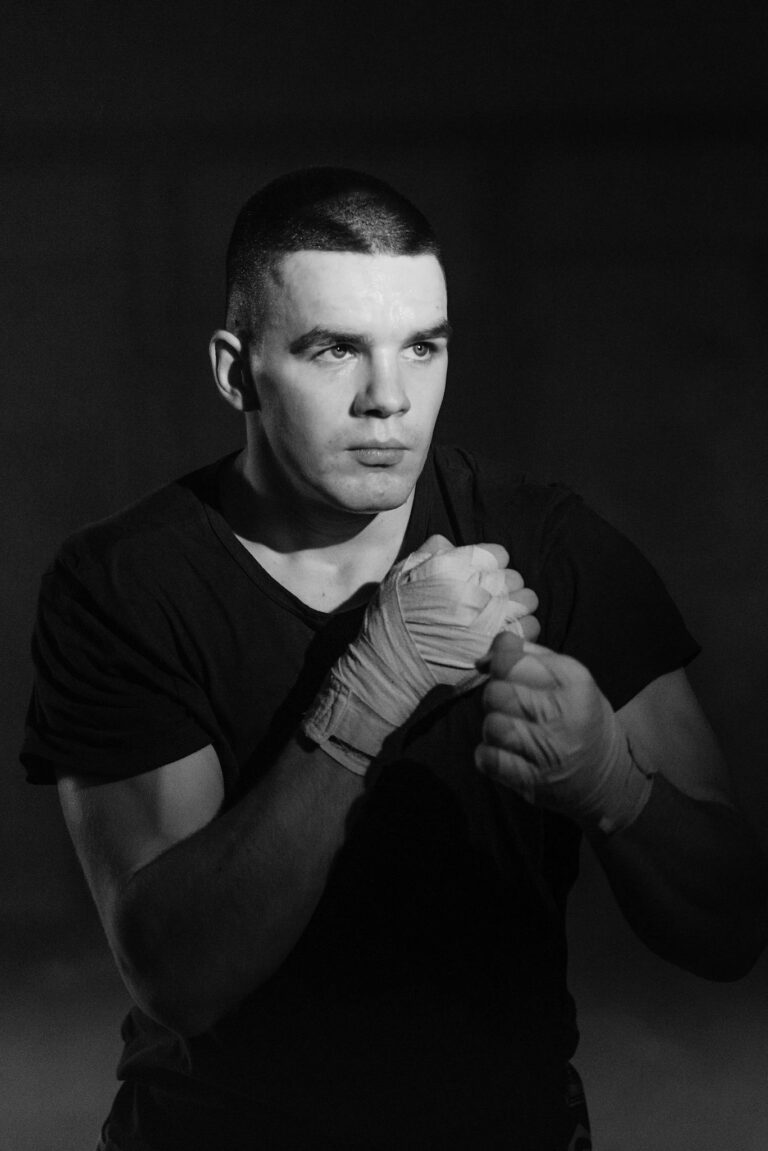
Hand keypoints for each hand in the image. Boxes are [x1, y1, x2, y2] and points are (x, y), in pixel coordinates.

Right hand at [302, 535, 538, 772]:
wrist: (392, 666)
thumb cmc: (393, 619)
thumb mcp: (401, 575)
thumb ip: (429, 553)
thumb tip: (450, 543)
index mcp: (456, 565)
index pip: (497, 554)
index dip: (490, 566)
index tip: (480, 580)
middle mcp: (478, 586)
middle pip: (514, 577)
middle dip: (503, 588)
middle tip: (486, 603)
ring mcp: (493, 615)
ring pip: (528, 600)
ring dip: (517, 607)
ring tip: (499, 619)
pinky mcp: (500, 644)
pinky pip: (530, 627)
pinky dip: (521, 631)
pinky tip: (503, 636)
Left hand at [474, 633, 653, 833]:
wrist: (610, 777)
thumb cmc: (579, 717)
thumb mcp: (567, 677)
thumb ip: (526, 655)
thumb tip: (483, 659)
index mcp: (574, 680)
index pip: (510, 660)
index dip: (498, 662)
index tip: (504, 669)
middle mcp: (563, 714)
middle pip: (496, 692)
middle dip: (495, 695)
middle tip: (511, 705)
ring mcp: (549, 750)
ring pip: (492, 725)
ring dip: (493, 726)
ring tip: (511, 730)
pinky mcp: (533, 781)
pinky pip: (489, 759)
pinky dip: (489, 755)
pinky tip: (506, 753)